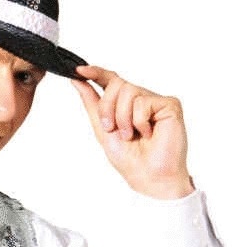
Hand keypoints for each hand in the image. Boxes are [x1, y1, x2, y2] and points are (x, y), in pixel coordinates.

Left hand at [72, 65, 194, 198]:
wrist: (147, 176)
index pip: (110, 80)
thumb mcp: (101, 128)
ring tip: (131, 135)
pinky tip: (148, 133)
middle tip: (112, 129)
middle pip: (116, 85)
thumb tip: (77, 80)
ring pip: (129, 91)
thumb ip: (91, 102)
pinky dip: (139, 121)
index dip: (95, 72)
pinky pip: (143, 102)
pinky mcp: (170, 104)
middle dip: (107, 108)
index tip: (79, 70)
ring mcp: (155, 101)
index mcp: (125, 104)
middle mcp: (140, 99)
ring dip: (122, 118)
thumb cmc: (129, 158)